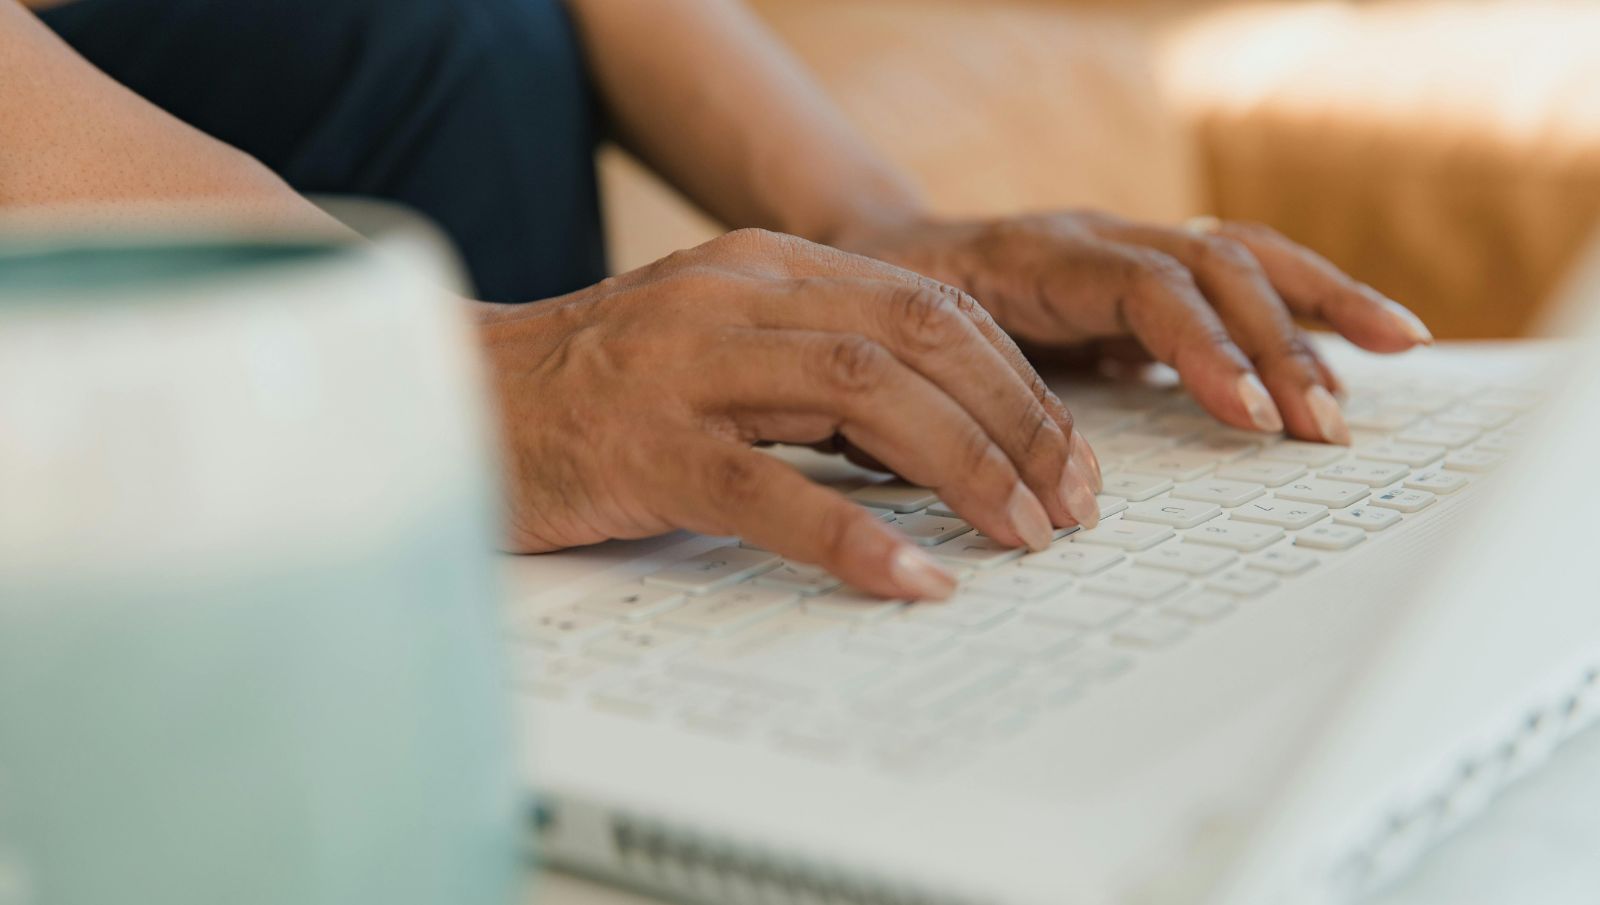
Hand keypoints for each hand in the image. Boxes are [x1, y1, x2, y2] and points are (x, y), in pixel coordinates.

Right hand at [477, 229, 1102, 598]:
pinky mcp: (644, 447)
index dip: (1017, 383)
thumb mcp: (723, 348)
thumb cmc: (598, 390)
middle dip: (1017, 422)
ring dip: (964, 469)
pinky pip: (770, 490)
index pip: (930, 305)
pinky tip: (911, 582)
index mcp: (766, 267)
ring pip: (864, 395)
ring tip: (1020, 536)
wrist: (456, 400)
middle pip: (918, 338)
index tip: (1068, 457)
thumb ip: (819, 369)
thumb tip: (943, 437)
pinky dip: (854, 538)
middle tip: (1069, 504)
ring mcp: (686, 368)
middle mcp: (735, 297)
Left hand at [838, 211, 1434, 444]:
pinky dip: (1311, 299)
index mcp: (1036, 256)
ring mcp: (1130, 247)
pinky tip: (1373, 332)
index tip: (1246, 415)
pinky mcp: (1153, 270)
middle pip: (1211, 269)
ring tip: (1392, 354)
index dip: (1201, 351)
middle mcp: (1096, 239)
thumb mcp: (910, 358)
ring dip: (1316, 312)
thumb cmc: (892, 311)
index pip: (1145, 289)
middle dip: (1275, 346)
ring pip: (1242, 257)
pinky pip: (1244, 271)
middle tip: (1319, 427)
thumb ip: (966, 406)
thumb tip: (1033, 490)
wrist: (884, 251)